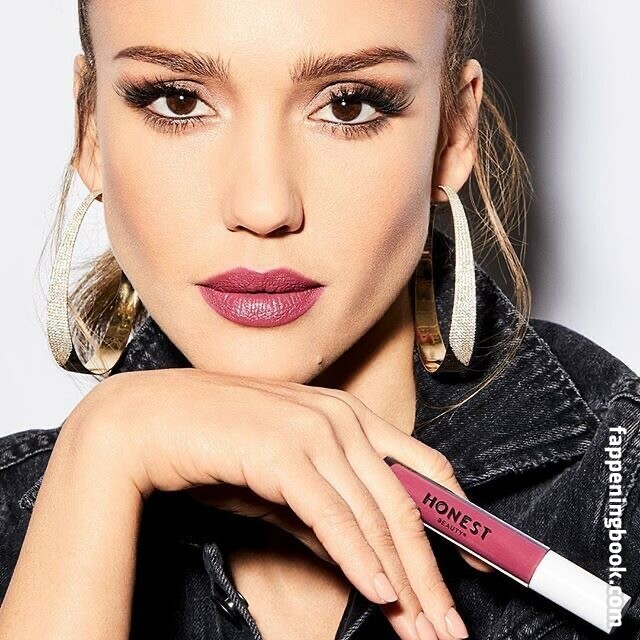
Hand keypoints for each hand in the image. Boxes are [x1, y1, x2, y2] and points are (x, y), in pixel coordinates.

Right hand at [74, 368, 490, 639]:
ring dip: (402, 581)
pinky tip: (379, 594)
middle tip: (448, 626)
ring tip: (420, 630)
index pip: (424, 468)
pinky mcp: (286, 452)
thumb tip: (370, 560)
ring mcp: (316, 431)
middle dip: (432, 572)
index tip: (477, 564)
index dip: (458, 517)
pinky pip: (333, 516)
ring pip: (375, 517)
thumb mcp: (286, 486)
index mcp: (351, 416)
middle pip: (406, 504)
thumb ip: (330, 515)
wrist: (152, 422)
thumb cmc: (218, 450)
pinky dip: (360, 559)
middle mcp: (342, 418)